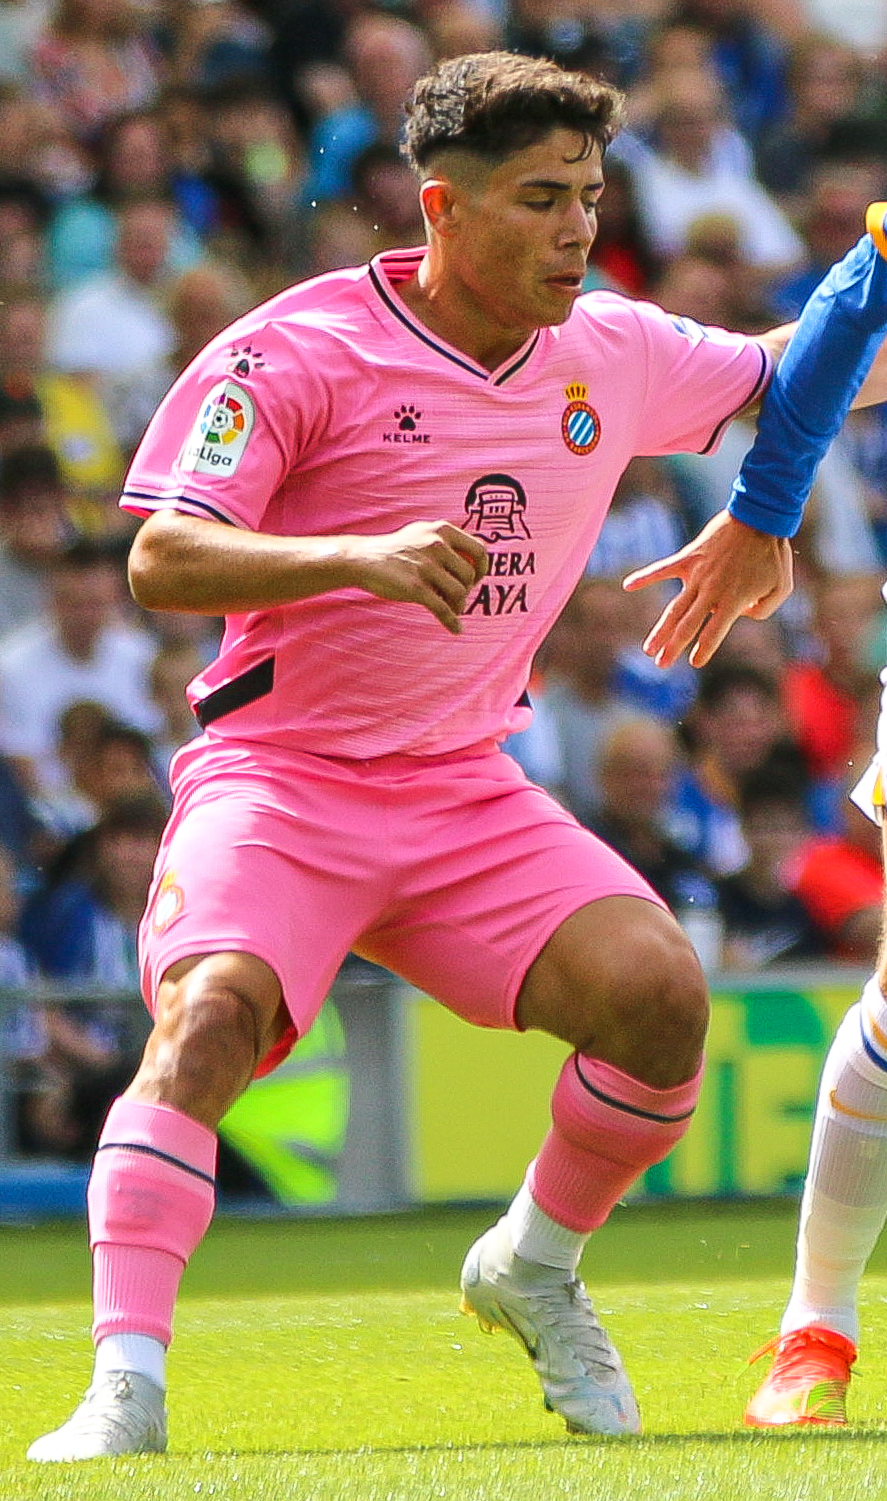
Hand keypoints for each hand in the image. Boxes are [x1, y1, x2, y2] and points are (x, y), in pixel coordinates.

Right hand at [350, 520, 487, 633]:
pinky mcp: (415, 587)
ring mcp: (425, 566)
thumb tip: (475, 560)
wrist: (363, 559)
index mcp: (442, 530)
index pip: (480, 550)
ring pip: (459, 593)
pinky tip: (456, 629)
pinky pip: (443, 609)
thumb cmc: (396, 549)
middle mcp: (436, 545)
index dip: (482, 568)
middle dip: (467, 590)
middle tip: (457, 597)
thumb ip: (447, 541)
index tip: (475, 579)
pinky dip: (452, 622)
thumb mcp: (422, 533)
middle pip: (470, 575)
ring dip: (458, 605)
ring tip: (451, 609)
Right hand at [622, 510, 793, 668]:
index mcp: (732, 602)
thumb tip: (744, 614)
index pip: (713, 634)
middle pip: (686, 627)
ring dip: (660, 630)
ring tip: (648, 648)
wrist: (759, 517)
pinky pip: (662, 569)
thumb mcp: (782, 588)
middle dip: (672, 648)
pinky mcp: (689, 558)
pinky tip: (628, 585)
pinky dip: (645, 577)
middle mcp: (710, 593)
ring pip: (674, 609)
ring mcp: (696, 576)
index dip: (703, 650)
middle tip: (661, 664)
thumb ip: (764, 610)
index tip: (695, 662)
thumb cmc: (773, 554)